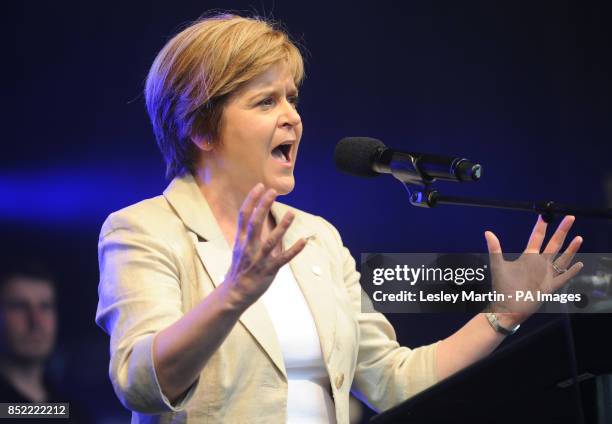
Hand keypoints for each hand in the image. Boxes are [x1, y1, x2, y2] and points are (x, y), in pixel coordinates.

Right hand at [221, 183, 306, 309]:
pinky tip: (304, 241)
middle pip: (255, 223)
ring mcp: (259, 259)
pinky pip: (283, 259)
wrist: (234, 293)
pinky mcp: (269, 270)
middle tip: (273, 191)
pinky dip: (294, 250)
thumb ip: (246, 232)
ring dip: (282, 227)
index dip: (251, 200)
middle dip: (263, 207)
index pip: (244, 215)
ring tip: (292, 213)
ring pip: (270, 241)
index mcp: (241, 240)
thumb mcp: (238, 248)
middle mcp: (248, 247)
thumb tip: (255, 214)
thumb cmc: (239, 268)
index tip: (259, 186)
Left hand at [484, 215, 583, 323]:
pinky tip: (580, 264)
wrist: (507, 307)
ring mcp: (546, 274)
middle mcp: (539, 263)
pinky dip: (572, 271)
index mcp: (528, 257)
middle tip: (570, 217)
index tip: (545, 215)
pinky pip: (564, 277)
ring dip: (571, 249)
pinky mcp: (550, 286)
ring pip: (562, 259)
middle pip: (554, 243)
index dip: (541, 226)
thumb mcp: (498, 265)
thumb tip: (487, 232)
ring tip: (579, 237)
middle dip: (562, 231)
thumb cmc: (502, 287)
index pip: (537, 237)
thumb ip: (495, 249)